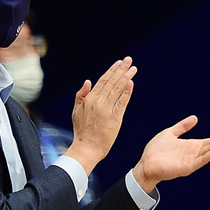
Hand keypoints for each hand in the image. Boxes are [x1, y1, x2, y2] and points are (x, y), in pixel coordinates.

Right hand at [64, 58, 136, 175]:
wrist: (86, 149)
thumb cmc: (81, 132)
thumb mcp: (76, 112)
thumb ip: (80, 95)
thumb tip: (88, 81)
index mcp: (89, 99)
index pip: (103, 81)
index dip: (112, 70)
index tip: (119, 63)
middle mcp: (98, 102)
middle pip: (112, 82)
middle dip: (121, 69)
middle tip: (129, 60)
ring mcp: (107, 109)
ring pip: (118, 89)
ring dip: (126, 77)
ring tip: (133, 68)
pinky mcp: (115, 118)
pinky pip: (122, 101)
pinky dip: (127, 91)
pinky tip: (131, 82)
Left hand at [132, 116, 209, 191]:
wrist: (145, 164)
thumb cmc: (156, 151)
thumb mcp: (170, 133)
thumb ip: (183, 127)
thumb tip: (196, 118)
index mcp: (192, 146)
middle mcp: (194, 153)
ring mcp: (191, 161)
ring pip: (209, 152)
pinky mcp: (186, 168)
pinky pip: (201, 160)